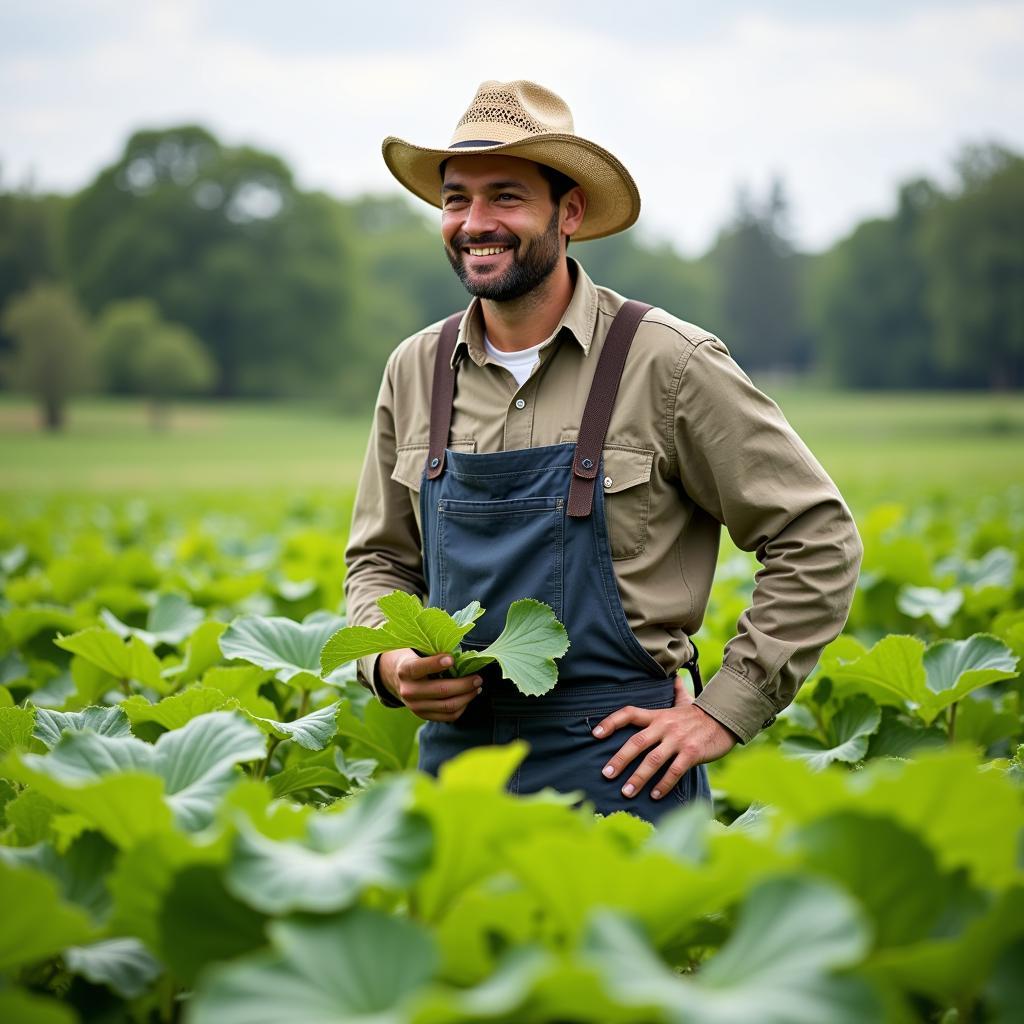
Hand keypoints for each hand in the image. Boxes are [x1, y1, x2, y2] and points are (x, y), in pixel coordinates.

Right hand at [378, 649, 482, 721]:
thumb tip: (461, 656)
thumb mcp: (417, 650)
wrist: (396, 678)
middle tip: (478, 678)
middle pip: (441, 691)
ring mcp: (415, 706)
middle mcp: (408, 691)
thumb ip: (434, 652)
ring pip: (447, 706)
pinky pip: (448, 716)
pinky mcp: (423, 716)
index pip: (419, 667)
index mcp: (405, 670)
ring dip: (467, 697)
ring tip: (477, 687)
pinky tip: (468, 697)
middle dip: (464, 684)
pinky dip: (462, 707)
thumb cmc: (414, 658)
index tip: (452, 659)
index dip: (435, 663)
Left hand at [591, 676, 736, 799]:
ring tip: (626, 792)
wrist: (726, 719)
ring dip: (638, 778)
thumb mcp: (684, 701)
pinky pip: (674, 771)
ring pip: (653, 761)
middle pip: (636, 742)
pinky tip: (654, 795)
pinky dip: (663, 784)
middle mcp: (664, 727)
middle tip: (606, 774)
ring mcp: (678, 740)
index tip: (595, 733)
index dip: (611, 722)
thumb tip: (675, 677)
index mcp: (658, 715)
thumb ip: (676, 691)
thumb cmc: (700, 714)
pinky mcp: (692, 753)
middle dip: (619, 759)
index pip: (629, 713)